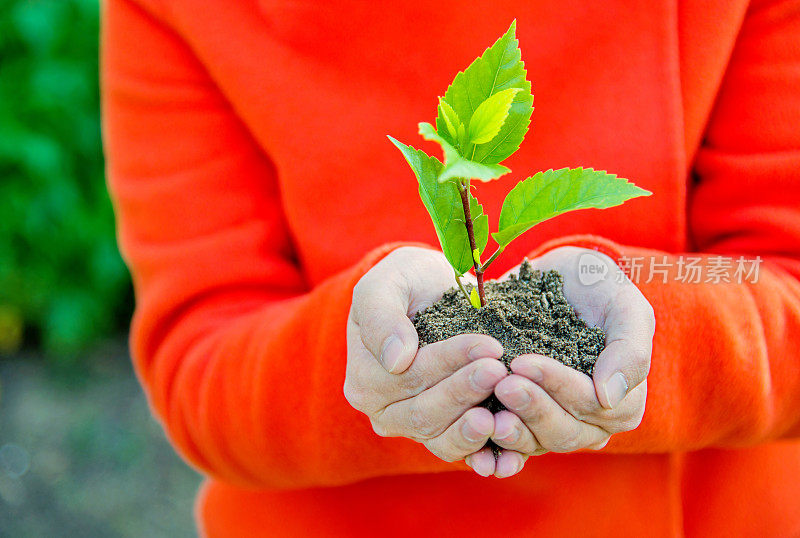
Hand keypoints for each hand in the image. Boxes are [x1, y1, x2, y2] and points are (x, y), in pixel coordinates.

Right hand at [345, 247, 508, 475]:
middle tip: (501, 370)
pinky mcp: (447, 435)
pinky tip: (510, 455)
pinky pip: (463, 453)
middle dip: (465, 391)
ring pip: (443, 439)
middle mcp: (385, 413)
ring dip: (475, 427)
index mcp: (364, 381)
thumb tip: (395, 359)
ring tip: (505, 410)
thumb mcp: (387, 283)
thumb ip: (382, 316)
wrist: (437, 292)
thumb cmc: (408, 282)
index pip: (408, 377)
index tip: (487, 345)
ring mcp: (416, 429)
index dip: (448, 363)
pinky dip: (486, 456)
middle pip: (425, 412)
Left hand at [490, 246, 654, 472]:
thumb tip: (610, 397)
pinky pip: (511, 446)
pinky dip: (494, 447)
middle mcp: (592, 422)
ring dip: (513, 431)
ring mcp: (556, 425)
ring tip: (487, 414)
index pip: (592, 404)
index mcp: (623, 401)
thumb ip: (629, 349)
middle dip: (532, 408)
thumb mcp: (623, 305)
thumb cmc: (596, 286)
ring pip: (537, 442)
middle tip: (502, 384)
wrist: (554, 277)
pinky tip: (476, 440)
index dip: (559, 386)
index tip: (524, 362)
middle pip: (564, 431)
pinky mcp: (523, 422)